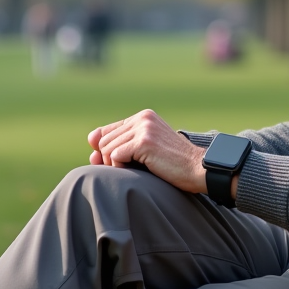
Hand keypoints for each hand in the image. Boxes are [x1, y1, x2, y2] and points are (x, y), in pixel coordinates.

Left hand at [88, 110, 205, 192]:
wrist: (198, 170)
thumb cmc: (173, 165)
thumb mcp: (145, 151)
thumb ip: (120, 145)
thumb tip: (90, 143)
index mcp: (144, 117)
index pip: (107, 131)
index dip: (104, 150)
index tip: (112, 163)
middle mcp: (143, 118)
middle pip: (103, 140)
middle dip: (107, 159)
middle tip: (124, 170)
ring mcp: (144, 128)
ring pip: (107, 148)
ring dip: (114, 165)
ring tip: (133, 171)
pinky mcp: (144, 142)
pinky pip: (115, 155)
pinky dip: (119, 167)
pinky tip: (136, 171)